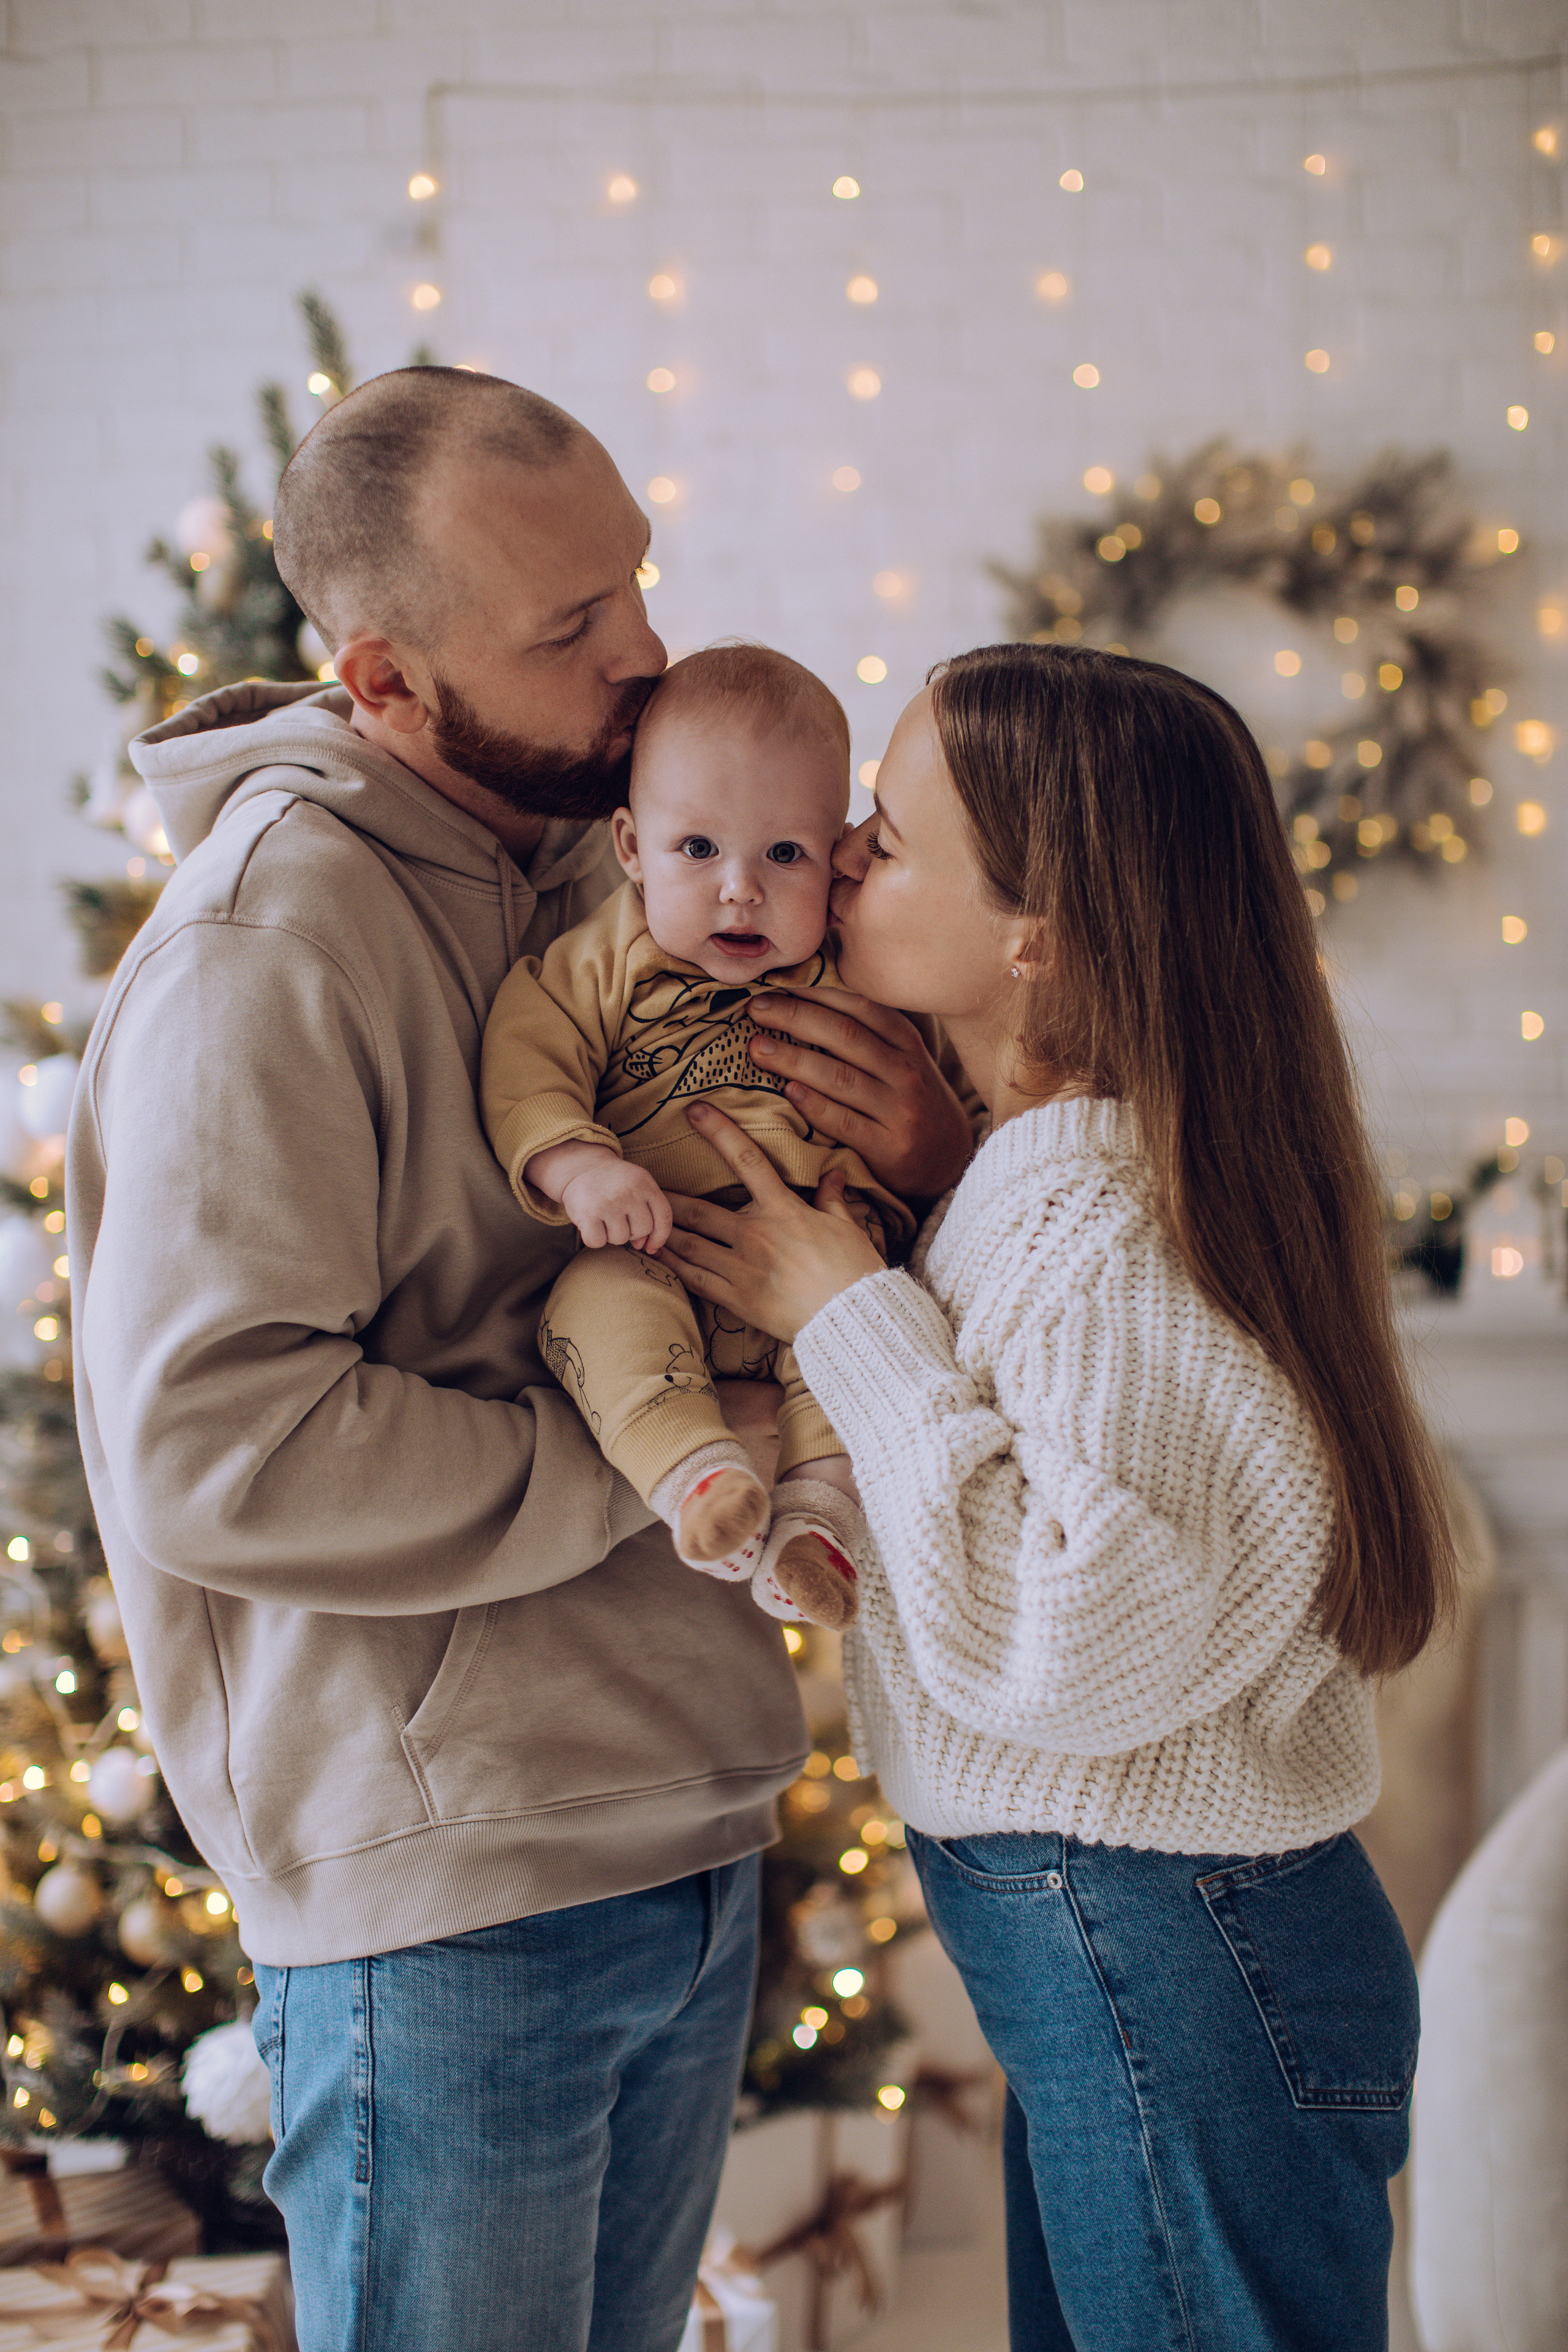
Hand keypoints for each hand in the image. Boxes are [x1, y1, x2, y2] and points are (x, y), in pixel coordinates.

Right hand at [548, 1150, 671, 1250]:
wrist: (580, 1167)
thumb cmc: (612, 1183)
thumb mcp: (636, 1187)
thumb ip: (646, 1213)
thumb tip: (643, 1246)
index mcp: (645, 1184)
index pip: (663, 1218)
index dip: (660, 1237)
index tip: (650, 1247)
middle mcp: (629, 1192)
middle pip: (642, 1231)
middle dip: (631, 1232)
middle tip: (617, 1218)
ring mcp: (609, 1203)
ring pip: (620, 1239)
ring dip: (610, 1234)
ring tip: (603, 1217)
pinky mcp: (588, 1213)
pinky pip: (598, 1242)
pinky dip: (593, 1238)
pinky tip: (590, 1223)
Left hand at [657, 1104, 885, 1341]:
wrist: (852, 1319)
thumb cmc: (855, 1271)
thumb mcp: (848, 1227)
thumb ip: (832, 1200)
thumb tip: (833, 1174)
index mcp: (783, 1210)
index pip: (747, 1160)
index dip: (719, 1132)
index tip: (696, 1111)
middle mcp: (755, 1235)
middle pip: (700, 1211)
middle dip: (670, 1198)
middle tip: (646, 1185)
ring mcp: (742, 1268)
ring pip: (690, 1244)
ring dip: (664, 1230)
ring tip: (641, 1221)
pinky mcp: (737, 1299)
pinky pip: (696, 1279)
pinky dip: (673, 1266)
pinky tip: (656, 1256)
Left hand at [746, 987, 972, 1199]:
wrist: (951, 1162)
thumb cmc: (913, 1104)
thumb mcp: (905, 1062)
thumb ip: (870, 1036)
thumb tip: (809, 1001)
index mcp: (907, 1044)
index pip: (859, 1007)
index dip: (816, 993)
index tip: (777, 986)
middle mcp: (906, 1072)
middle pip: (844, 1036)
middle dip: (795, 1017)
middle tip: (756, 1009)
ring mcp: (900, 1111)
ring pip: (840, 1076)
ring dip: (793, 1059)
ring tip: (757, 1049)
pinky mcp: (889, 1148)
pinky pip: (844, 1122)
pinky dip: (814, 1104)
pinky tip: (788, 1091)